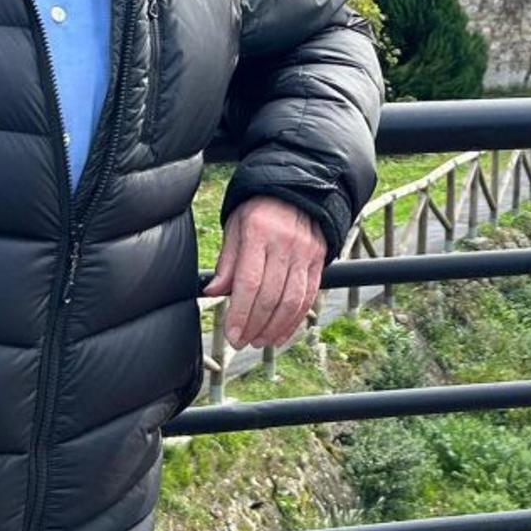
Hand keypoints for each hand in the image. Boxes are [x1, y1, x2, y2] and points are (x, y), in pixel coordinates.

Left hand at [202, 196, 325, 350]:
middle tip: (241, 342)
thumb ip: (227, 261)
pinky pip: (308, 298)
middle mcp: (285, 243)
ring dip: (274, 328)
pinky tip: (280, 334)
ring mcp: (305, 253)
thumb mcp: (236, 226)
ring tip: (258, 341)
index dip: (240, 312)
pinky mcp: (319, 262)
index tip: (232, 333)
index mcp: (259, 232)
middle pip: (271, 296)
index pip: (249, 281)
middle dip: (254, 325)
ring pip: (291, 302)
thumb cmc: (259, 209)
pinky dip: (294, 321)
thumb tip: (212, 292)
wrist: (296, 189)